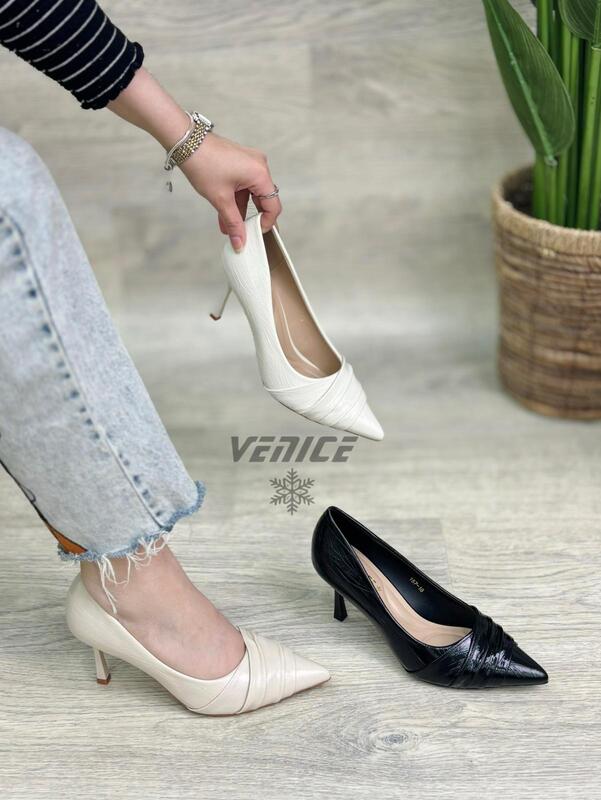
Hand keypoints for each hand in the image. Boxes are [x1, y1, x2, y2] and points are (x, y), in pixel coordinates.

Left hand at [180, 132, 280, 251]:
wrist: (186, 142)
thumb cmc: (203, 163)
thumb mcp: (220, 199)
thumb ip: (233, 223)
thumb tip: (240, 242)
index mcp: (260, 173)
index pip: (273, 206)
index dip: (266, 224)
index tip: (255, 235)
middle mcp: (259, 166)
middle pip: (264, 200)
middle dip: (252, 218)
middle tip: (244, 234)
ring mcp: (250, 162)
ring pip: (252, 194)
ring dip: (241, 211)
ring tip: (229, 228)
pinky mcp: (241, 162)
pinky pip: (244, 185)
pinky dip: (236, 200)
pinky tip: (225, 214)